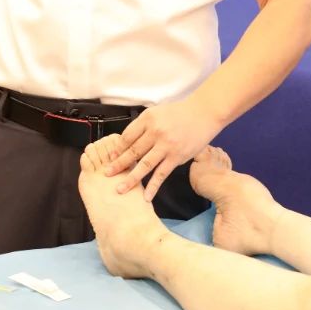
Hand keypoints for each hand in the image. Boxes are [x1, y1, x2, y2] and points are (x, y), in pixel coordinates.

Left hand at [103, 98, 221, 200]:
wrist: (203, 113)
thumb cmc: (179, 113)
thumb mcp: (157, 112)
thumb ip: (143, 126)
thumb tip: (127, 142)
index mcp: (148, 119)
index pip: (127, 136)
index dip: (118, 148)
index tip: (111, 157)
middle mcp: (155, 132)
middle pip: (132, 151)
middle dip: (118, 164)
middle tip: (107, 174)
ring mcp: (166, 146)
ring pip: (144, 165)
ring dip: (130, 179)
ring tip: (120, 189)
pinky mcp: (176, 157)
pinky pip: (161, 174)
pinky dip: (153, 186)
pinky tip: (146, 196)